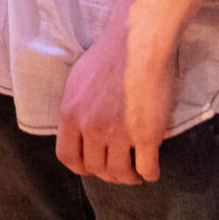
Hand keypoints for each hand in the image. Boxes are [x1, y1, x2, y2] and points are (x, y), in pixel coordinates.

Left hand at [56, 7, 176, 183]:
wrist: (139, 41)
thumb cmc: (111, 54)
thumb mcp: (78, 80)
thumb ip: (76, 108)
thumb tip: (77, 128)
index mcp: (71, 114)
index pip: (67, 157)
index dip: (81, 167)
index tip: (92, 167)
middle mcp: (91, 127)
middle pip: (95, 169)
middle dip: (107, 174)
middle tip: (119, 170)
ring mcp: (119, 133)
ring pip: (120, 174)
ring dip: (128, 178)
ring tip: (134, 173)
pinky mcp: (146, 135)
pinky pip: (147, 169)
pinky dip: (150, 174)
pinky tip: (151, 169)